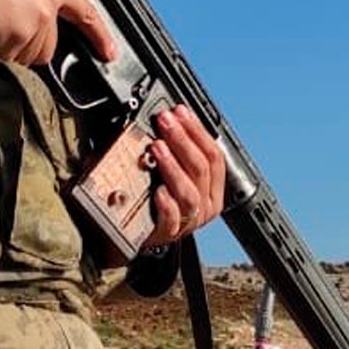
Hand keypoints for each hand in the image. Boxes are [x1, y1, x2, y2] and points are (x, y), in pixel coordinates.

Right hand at [0, 0, 118, 67]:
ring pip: (27, 55)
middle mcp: (47, 6)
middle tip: (5, 21)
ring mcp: (34, 26)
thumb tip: (32, 2)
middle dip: (29, 42)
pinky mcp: (16, 41)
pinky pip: (8, 58)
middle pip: (49, 45)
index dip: (99, 35)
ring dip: (11, 47)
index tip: (109, 52)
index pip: (85, 13)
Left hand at [146, 106, 226, 246]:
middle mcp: (205, 205)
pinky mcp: (169, 233)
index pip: (214, 155)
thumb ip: (176, 152)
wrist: (134, 236)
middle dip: (183, 140)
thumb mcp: (173, 175)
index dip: (197, 131)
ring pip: (189, 191)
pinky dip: (166, 202)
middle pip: (202, 168)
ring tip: (157, 146)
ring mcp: (189, 220)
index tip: (181, 112)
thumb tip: (168, 119)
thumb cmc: (156, 201)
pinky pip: (172, 217)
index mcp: (212, 188)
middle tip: (166, 121)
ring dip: (173, 165)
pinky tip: (156, 189)